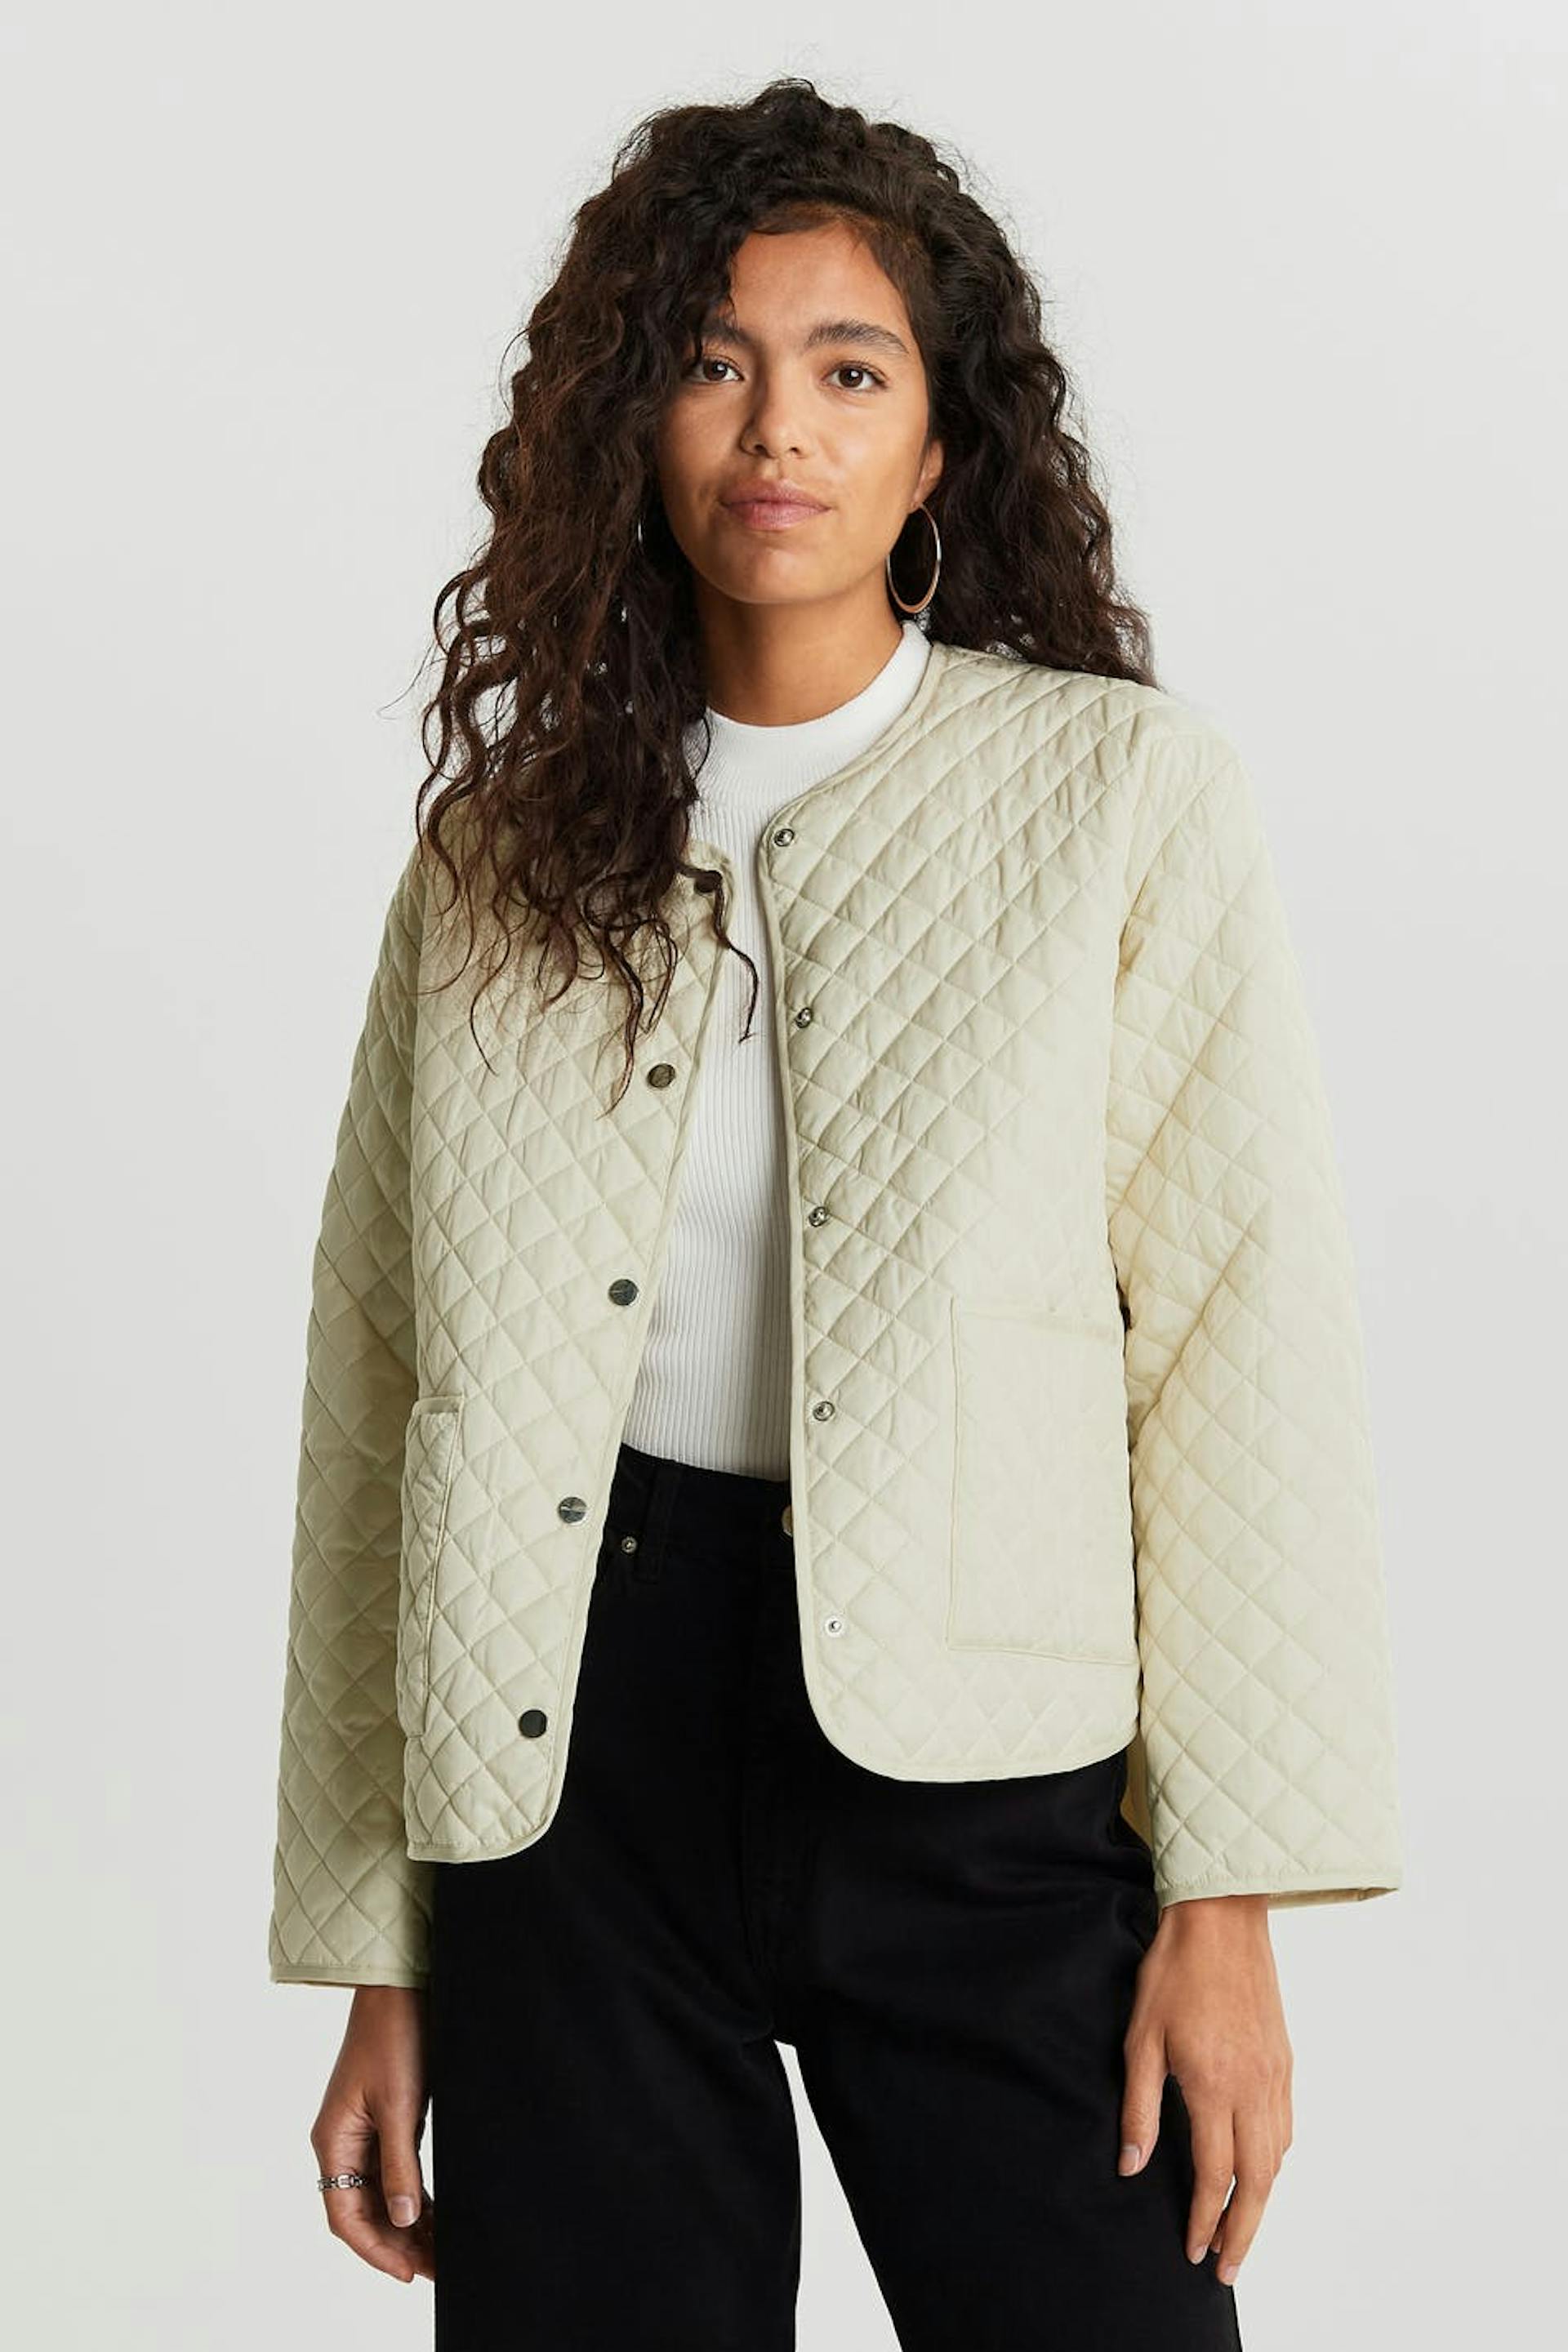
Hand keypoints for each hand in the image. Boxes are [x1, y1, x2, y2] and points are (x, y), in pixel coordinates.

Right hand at [310, 1985, 434, 2282]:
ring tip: (439, 2251)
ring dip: (405, 2224)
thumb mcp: (400, 2104)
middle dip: (395, 2244)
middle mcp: (342, 2142)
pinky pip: (393, 2172)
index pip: (345, 2216)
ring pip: (379, 2196)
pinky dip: (411, 2196)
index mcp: (333, 2140)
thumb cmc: (394, 2036)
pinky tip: (434, 2216)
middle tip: (434, 2268)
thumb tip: (402, 2219)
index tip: (407, 2273)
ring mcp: (362, 2133)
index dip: (375, 2249)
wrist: (400, 1987)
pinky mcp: (384, 2121)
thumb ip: (400, 2163)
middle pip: (362, 2211)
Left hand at [1117, 1894, 1292, 2287]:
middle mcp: (1253, 2088)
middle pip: (1258, 2182)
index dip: (1203, 2219)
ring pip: (1277, 2158)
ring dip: (1261, 2200)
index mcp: (1214, 2086)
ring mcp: (1275, 2074)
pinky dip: (1274, 2160)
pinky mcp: (1285, 2059)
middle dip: (1243, 2231)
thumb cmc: (1174, 1972)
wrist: (1222, 1918)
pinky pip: (1286, 2126)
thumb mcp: (1140, 2038)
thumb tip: (1131, 2165)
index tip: (1193, 2251)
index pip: (1213, 2174)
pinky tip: (1258, 2167)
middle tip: (1227, 2267)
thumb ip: (1139, 2107)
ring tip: (1239, 2227)